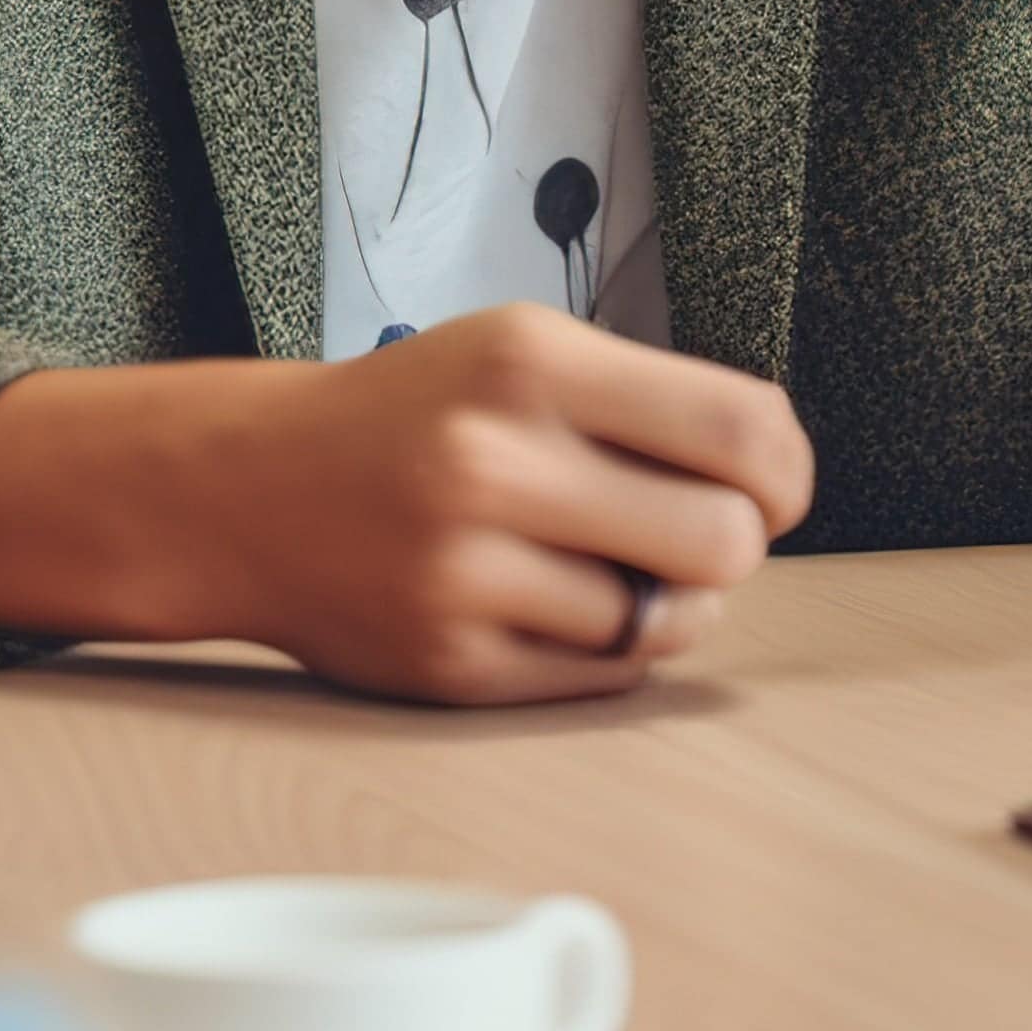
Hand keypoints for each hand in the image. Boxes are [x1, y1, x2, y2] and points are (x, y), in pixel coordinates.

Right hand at [0, 306, 815, 705]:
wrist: (245, 489)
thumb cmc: (415, 417)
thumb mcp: (518, 353)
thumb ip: (646, 402)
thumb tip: (780, 483)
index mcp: (526, 363)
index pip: (740, 431)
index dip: (786, 473)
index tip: (775, 487)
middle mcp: (492, 463)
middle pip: (723, 540)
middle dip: (729, 543)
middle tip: (689, 532)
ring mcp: (465, 573)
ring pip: (667, 619)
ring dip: (666, 602)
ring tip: (608, 566)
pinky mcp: (449, 665)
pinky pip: (603, 678)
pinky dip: (610, 649)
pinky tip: (563, 607)